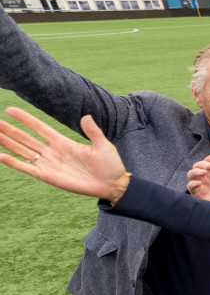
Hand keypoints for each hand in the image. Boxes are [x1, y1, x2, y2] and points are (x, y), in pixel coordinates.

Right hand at [0, 109, 128, 200]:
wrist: (113, 185)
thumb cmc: (110, 165)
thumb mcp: (103, 145)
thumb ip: (93, 131)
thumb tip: (86, 116)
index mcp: (63, 142)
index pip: (39, 128)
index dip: (25, 119)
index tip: (10, 110)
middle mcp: (52, 152)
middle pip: (25, 138)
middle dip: (9, 130)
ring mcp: (49, 164)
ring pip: (23, 151)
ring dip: (7, 143)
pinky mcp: (49, 177)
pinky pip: (28, 169)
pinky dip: (15, 163)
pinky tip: (1, 156)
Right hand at [187, 154, 209, 207]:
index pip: (209, 161)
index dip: (209, 158)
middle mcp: (208, 176)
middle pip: (198, 165)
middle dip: (201, 163)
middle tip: (208, 166)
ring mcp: (202, 185)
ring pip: (191, 174)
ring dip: (195, 171)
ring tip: (204, 172)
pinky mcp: (199, 193)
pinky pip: (190, 186)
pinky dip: (192, 184)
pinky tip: (199, 183)